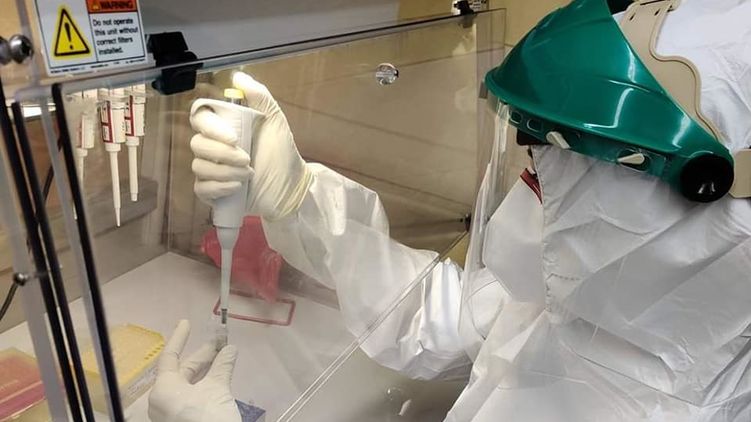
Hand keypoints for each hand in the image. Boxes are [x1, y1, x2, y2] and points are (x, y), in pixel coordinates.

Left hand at [148, 320, 240, 421]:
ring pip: (189, 383)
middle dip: (202, 355)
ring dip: (207, 368)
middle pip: (182, 370)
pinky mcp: (183, 419)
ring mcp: (172, 412)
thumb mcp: (218, 389)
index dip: (180, 337)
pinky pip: (192, 395)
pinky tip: (221, 373)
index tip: (187, 322)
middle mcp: (162, 400)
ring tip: (224, 354)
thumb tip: (230, 348)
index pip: (170, 357)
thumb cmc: (209, 418)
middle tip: (219, 340)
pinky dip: (206, 383)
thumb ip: (222, 366)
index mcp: (163, 390)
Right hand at [190, 72, 311, 219]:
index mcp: (224, 127)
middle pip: (197, 144)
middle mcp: (214, 147)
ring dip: (225, 171)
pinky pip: (201, 188)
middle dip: (222, 154)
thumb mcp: (275, 121)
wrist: (291, 187)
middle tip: (248, 159)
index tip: (233, 137)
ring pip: (199, 167)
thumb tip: (239, 76)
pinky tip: (237, 187)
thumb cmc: (282, 153)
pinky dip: (218, 188)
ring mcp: (211, 170)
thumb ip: (259, 97)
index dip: (211, 127)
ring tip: (249, 175)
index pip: (200, 118)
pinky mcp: (213, 192)